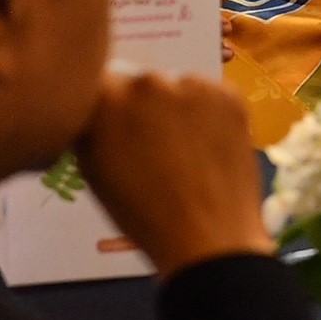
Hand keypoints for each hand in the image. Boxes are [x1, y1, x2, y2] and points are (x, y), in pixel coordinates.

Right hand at [75, 73, 273, 277]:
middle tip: (151, 142)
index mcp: (106, 99)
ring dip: (177, 107)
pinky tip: (209, 145)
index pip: (98, 81)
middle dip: (142, 105)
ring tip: (184, 148)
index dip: (105, 103)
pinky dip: (208, 113)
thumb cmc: (142, 214)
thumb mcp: (95, 171)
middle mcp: (148, 81)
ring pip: (178, 87)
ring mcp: (193, 85)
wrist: (208, 239)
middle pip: (140, 83)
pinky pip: (211, 96)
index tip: (113, 123)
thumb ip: (91, 127)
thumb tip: (96, 107)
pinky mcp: (230, 94)